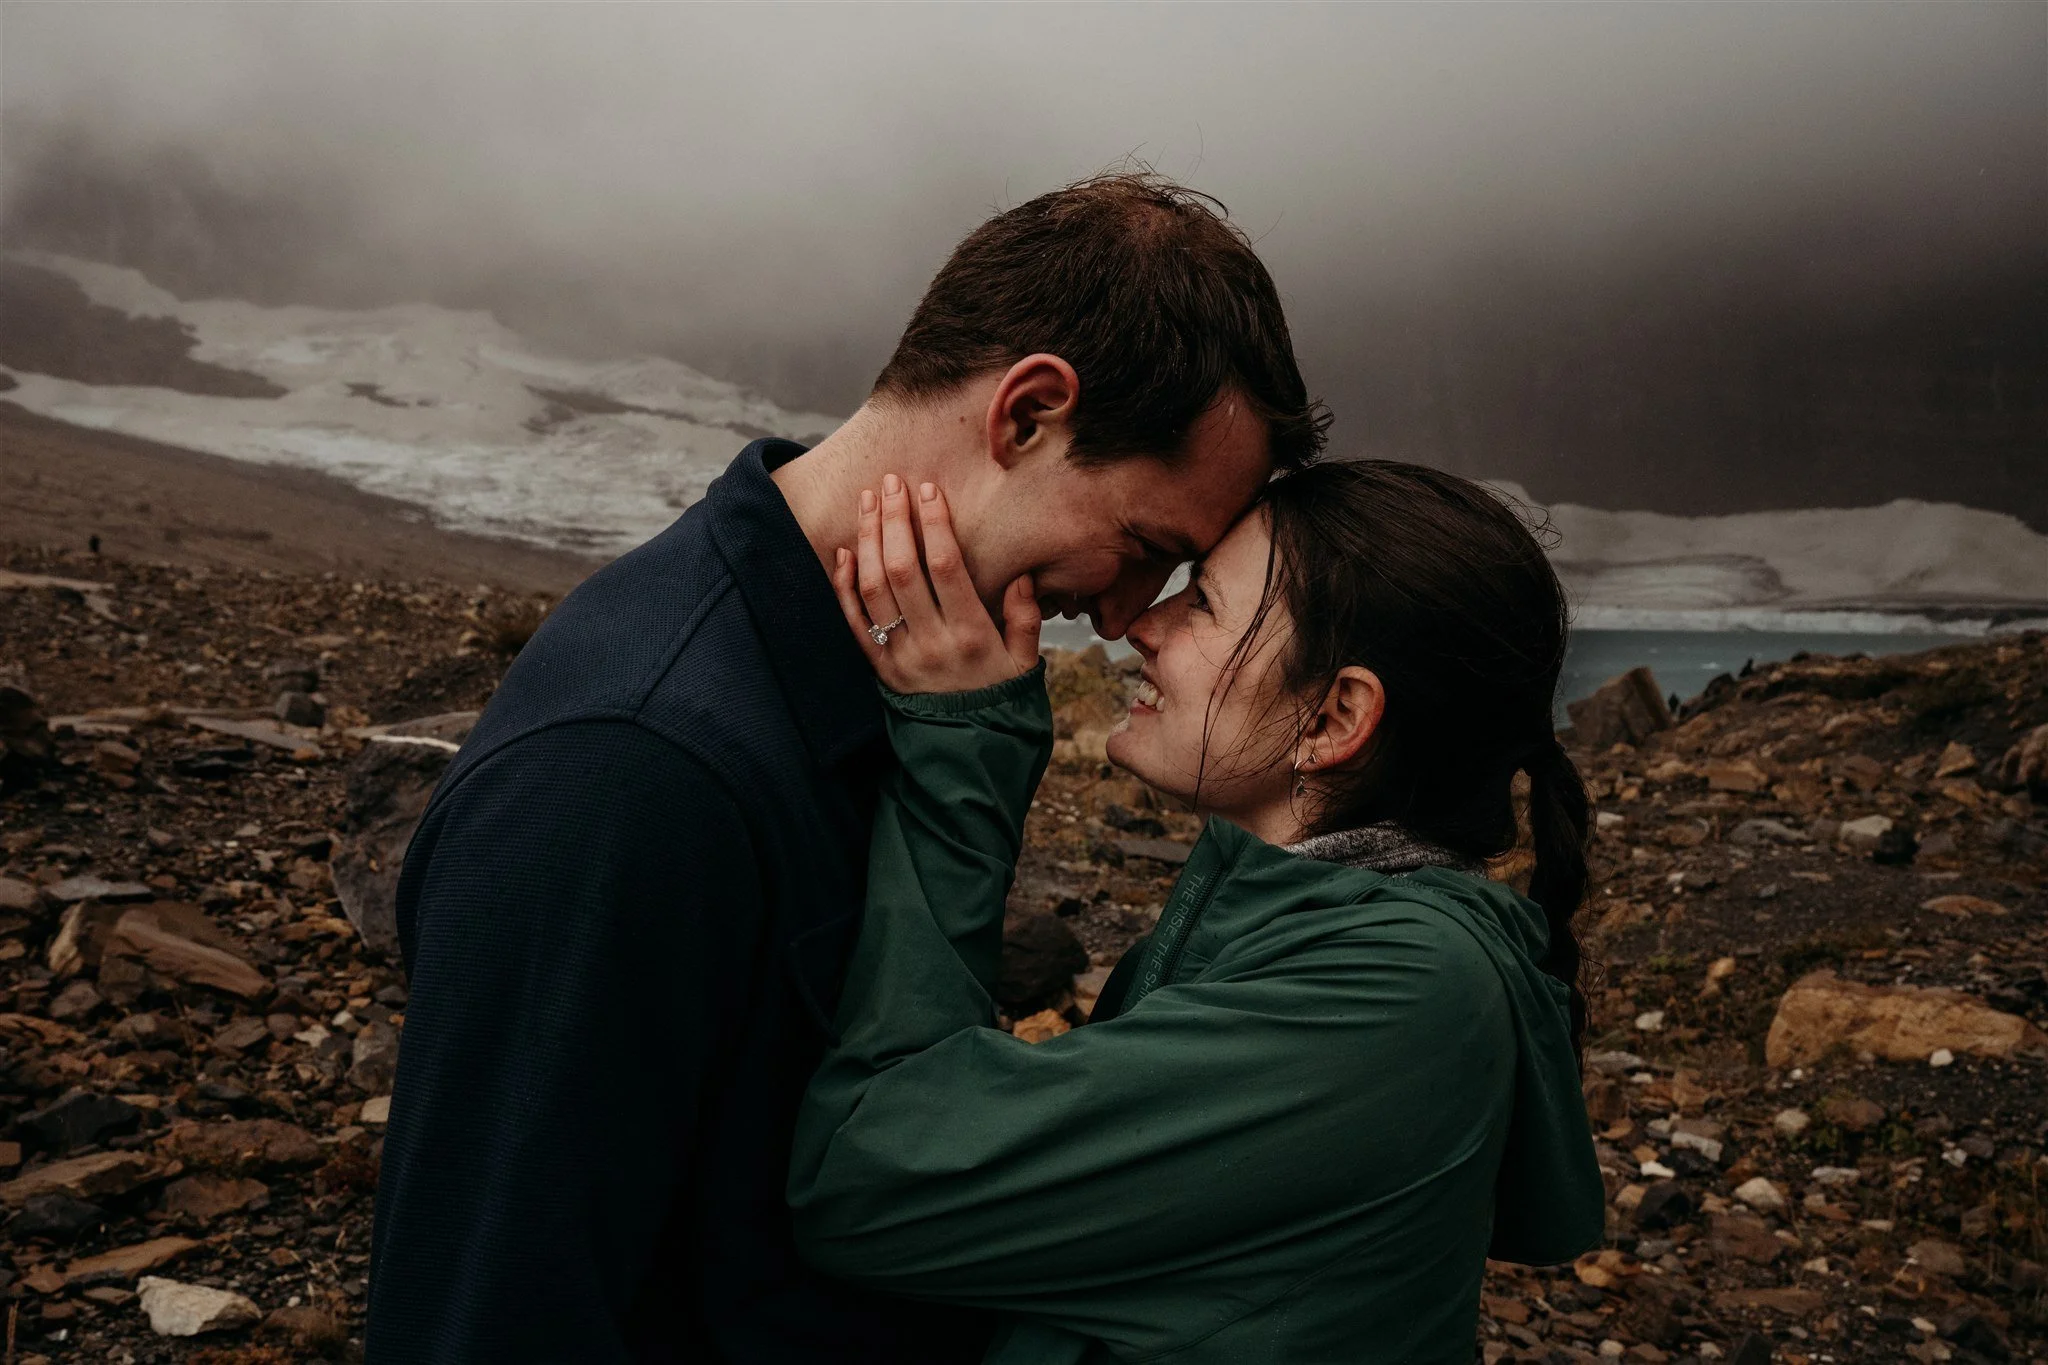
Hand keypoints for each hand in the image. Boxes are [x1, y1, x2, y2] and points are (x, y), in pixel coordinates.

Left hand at [832, 474, 1040, 693]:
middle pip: (903, 569)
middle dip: (895, 520)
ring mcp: (899, 657)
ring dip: (868, 540)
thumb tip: (1022, 577)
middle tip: (891, 482)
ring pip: (873, 588)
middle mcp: (931, 643)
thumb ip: (1025, 619)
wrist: (969, 753)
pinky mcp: (879, 668)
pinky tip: (845, 551)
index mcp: (971, 635)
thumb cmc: (1001, 698)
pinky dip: (844, 585)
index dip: (935, 524)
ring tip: (869, 502)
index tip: (929, 489)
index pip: (947, 568)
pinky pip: (854, 621)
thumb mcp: (1027, 663)